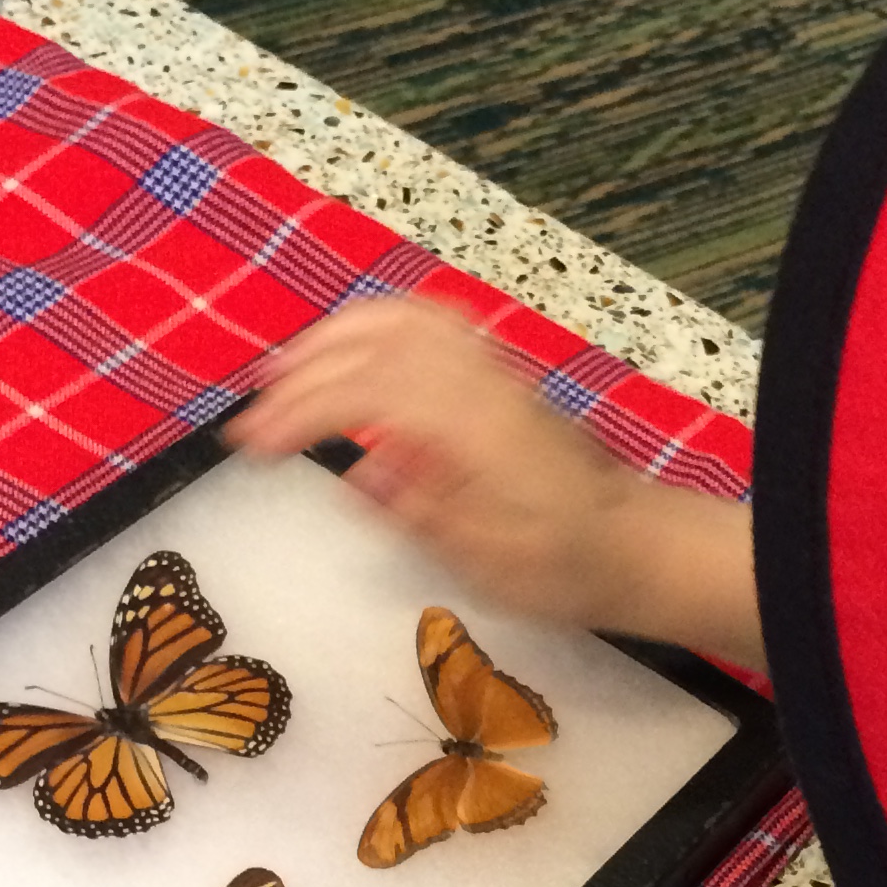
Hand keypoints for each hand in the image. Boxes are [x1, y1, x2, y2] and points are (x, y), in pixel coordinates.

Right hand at [227, 295, 761, 675]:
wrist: (635, 545)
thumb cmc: (563, 566)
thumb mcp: (486, 560)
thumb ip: (417, 511)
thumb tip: (355, 476)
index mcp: (472, 428)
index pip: (367, 393)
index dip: (300, 410)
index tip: (251, 444)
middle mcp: (481, 383)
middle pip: (377, 342)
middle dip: (304, 370)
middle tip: (255, 415)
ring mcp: (494, 371)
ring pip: (403, 319)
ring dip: (335, 338)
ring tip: (288, 374)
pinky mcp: (499, 376)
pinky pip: (433, 324)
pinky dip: (379, 328)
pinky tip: (353, 355)